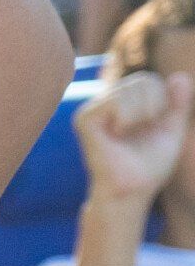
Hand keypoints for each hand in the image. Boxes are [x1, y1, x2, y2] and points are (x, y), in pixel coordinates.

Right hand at [76, 69, 193, 208]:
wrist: (132, 190)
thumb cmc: (149, 166)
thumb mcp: (171, 131)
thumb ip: (179, 104)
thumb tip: (180, 76)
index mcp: (124, 103)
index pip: (150, 80)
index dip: (163, 102)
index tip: (153, 128)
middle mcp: (106, 102)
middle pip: (143, 80)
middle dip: (155, 107)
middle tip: (142, 132)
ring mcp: (93, 109)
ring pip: (131, 89)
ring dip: (141, 116)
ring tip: (128, 136)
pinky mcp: (84, 118)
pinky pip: (116, 102)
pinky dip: (127, 120)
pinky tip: (117, 135)